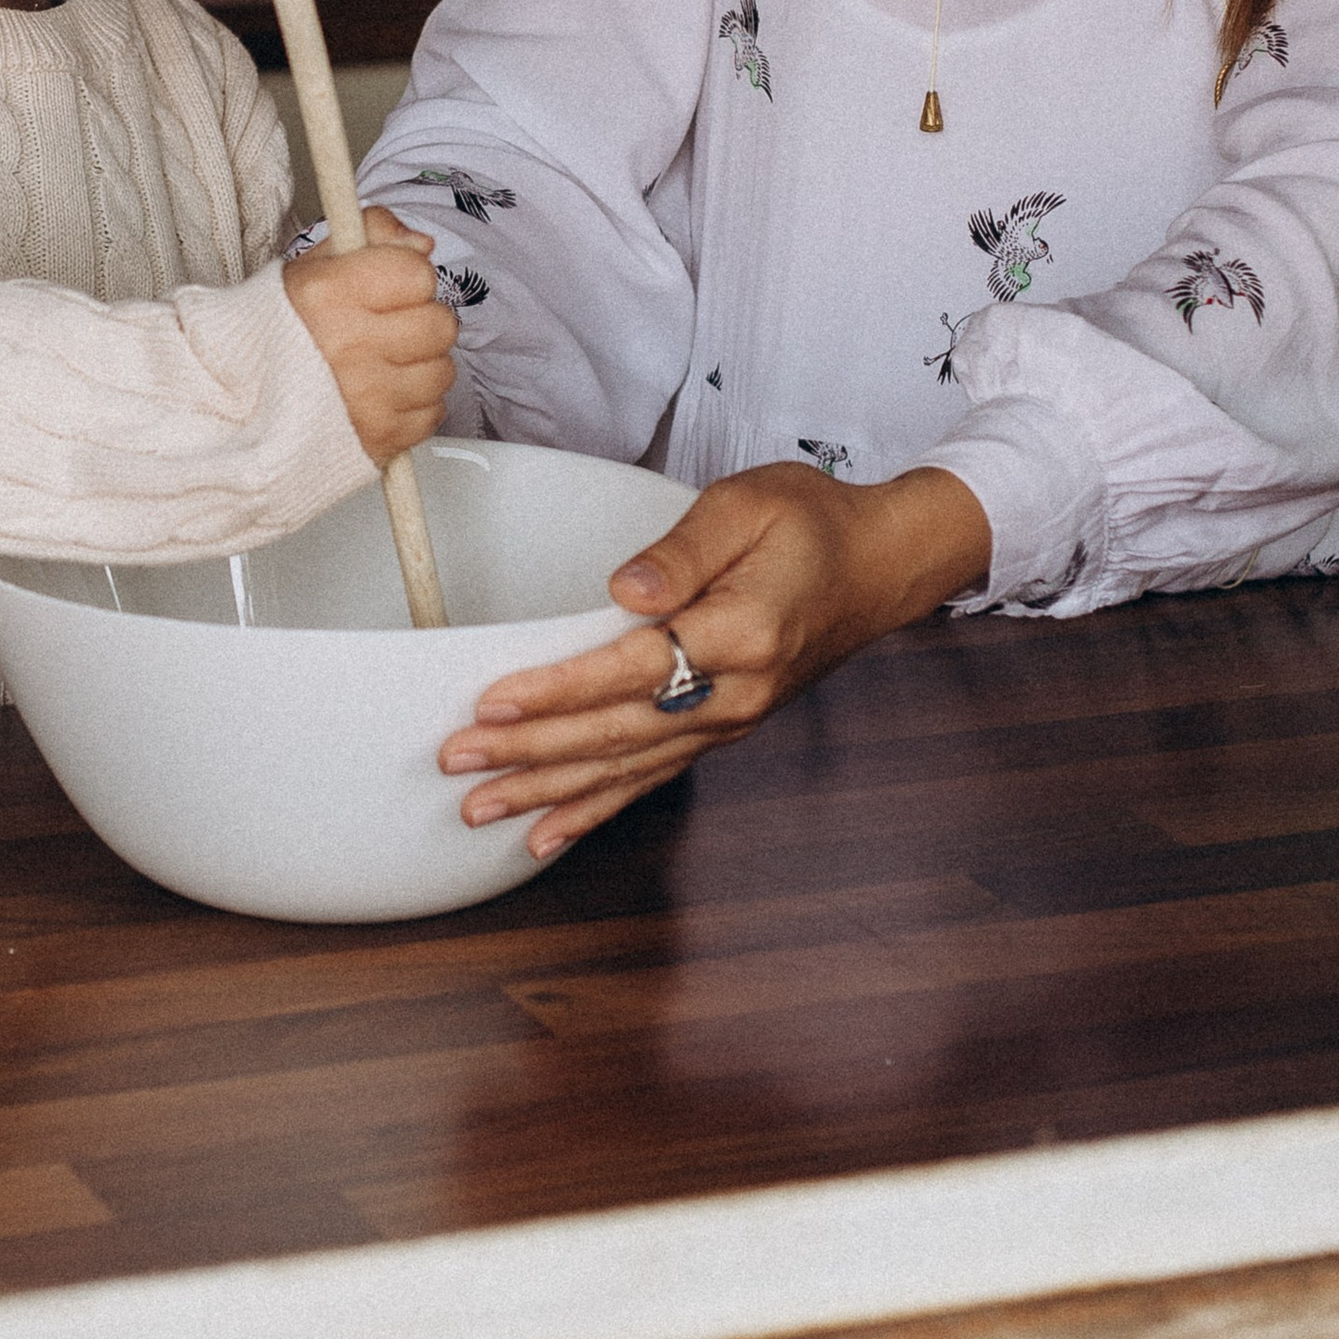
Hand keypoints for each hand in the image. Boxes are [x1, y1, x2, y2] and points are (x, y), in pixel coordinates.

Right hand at [284, 207, 457, 466]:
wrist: (233, 407)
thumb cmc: (273, 335)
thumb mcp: (311, 268)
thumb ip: (372, 237)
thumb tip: (421, 244)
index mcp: (329, 295)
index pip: (418, 273)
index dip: (407, 277)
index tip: (387, 287)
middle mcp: (349, 347)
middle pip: (440, 324)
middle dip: (420, 322)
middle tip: (388, 328)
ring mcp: (366, 399)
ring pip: (442, 372)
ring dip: (419, 367)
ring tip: (380, 365)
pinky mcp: (378, 439)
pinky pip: (431, 414)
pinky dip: (412, 406)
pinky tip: (380, 396)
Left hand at [440, 461, 991, 858]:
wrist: (880, 566)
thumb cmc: (812, 522)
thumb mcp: (747, 505)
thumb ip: (682, 549)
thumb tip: (624, 589)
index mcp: (742, 631)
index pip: (632, 668)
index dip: (560, 689)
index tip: (495, 700)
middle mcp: (736, 692)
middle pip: (617, 731)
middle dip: (531, 751)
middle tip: (458, 759)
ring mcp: (730, 721)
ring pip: (627, 768)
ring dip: (549, 791)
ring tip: (479, 808)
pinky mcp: (723, 730)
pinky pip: (651, 779)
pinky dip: (596, 810)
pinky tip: (548, 834)